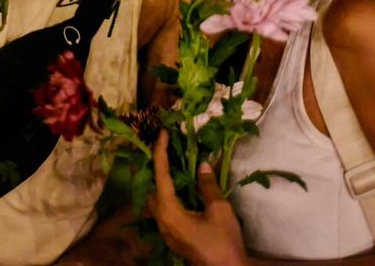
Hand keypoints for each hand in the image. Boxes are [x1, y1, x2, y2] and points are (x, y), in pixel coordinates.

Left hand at [150, 129, 249, 265]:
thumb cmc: (223, 242)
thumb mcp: (219, 210)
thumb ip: (208, 185)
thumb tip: (202, 164)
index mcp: (169, 212)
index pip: (160, 175)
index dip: (160, 151)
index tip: (163, 132)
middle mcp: (162, 220)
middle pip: (151, 186)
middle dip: (154, 163)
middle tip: (161, 144)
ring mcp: (166, 230)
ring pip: (155, 197)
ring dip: (160, 177)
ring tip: (168, 159)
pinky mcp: (173, 235)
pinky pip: (163, 206)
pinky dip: (166, 190)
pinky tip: (177, 184)